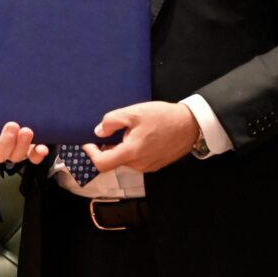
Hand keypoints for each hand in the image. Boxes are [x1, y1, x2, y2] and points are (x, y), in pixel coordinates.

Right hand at [0, 68, 48, 164]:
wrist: (23, 102)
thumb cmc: (0, 102)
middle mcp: (0, 146)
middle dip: (6, 142)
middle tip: (12, 125)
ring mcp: (16, 150)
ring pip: (17, 156)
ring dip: (22, 145)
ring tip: (27, 130)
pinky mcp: (32, 149)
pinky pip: (34, 157)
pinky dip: (38, 154)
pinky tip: (42, 147)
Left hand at [81, 101, 197, 173]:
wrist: (190, 124)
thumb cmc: (162, 117)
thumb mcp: (134, 112)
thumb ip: (112, 121)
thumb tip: (98, 132)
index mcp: (132, 153)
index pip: (102, 164)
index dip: (90, 154)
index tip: (87, 143)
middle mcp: (139, 165)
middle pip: (113, 160)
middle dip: (107, 147)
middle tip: (109, 129)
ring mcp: (148, 166)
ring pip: (125, 160)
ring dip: (121, 147)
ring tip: (129, 129)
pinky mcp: (155, 165)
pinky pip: (136, 159)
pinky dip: (132, 149)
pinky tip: (139, 135)